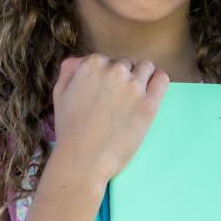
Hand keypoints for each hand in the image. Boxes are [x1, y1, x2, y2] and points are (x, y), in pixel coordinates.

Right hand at [52, 54, 168, 183]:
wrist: (83, 160)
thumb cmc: (69, 129)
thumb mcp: (59, 93)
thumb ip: (70, 69)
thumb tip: (82, 60)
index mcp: (92, 64)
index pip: (107, 59)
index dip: (106, 75)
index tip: (105, 91)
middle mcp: (115, 70)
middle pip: (127, 63)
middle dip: (123, 77)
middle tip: (117, 99)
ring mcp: (134, 87)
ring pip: (146, 68)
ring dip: (141, 77)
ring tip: (134, 96)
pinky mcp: (149, 104)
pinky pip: (162, 80)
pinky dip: (158, 81)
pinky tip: (151, 92)